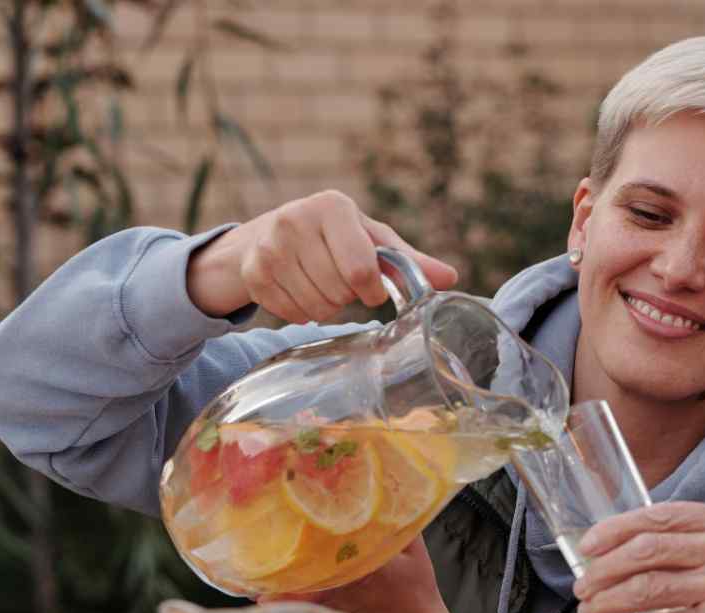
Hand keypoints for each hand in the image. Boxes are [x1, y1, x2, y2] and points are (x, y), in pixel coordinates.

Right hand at [186, 190, 458, 322]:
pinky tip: (300, 292)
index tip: (371, 288)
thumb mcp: (371, 240)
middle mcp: (295, 220)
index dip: (371, 289)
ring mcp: (269, 247)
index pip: (360, 269)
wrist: (267, 235)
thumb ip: (408, 260)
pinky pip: (292, 314)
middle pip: (338, 292)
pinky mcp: (253, 273)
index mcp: (332, 206)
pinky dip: (302, 313)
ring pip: (316, 307)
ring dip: (326, 308)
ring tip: (322, 286)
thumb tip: (450, 278)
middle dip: (347, 297)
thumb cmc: (333, 236)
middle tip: (341, 282)